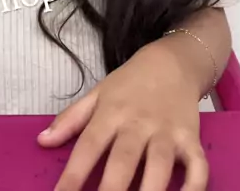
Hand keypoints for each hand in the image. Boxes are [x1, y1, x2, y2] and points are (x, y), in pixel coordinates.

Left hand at [37, 40, 208, 190]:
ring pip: (159, 166)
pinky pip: (197, 167)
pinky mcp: (192, 139)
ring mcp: (167, 132)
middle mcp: (138, 124)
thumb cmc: (130, 82)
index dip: (73, 176)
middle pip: (123, 161)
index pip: (88, 147)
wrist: (172, 61)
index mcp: (111, 113)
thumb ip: (70, 119)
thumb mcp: (97, 94)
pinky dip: (194, 187)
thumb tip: (42, 141)